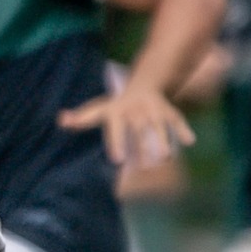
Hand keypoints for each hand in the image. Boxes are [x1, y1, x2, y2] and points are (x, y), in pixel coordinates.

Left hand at [59, 83, 195, 166]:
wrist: (143, 82)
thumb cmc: (117, 105)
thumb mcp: (98, 110)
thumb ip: (81, 118)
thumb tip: (61, 119)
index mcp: (118, 112)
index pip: (116, 128)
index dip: (117, 143)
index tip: (118, 160)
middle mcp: (136, 111)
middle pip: (139, 131)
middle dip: (142, 148)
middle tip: (144, 168)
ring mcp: (154, 111)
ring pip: (159, 126)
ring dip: (163, 141)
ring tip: (164, 158)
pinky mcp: (169, 111)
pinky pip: (177, 119)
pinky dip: (183, 129)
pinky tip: (190, 141)